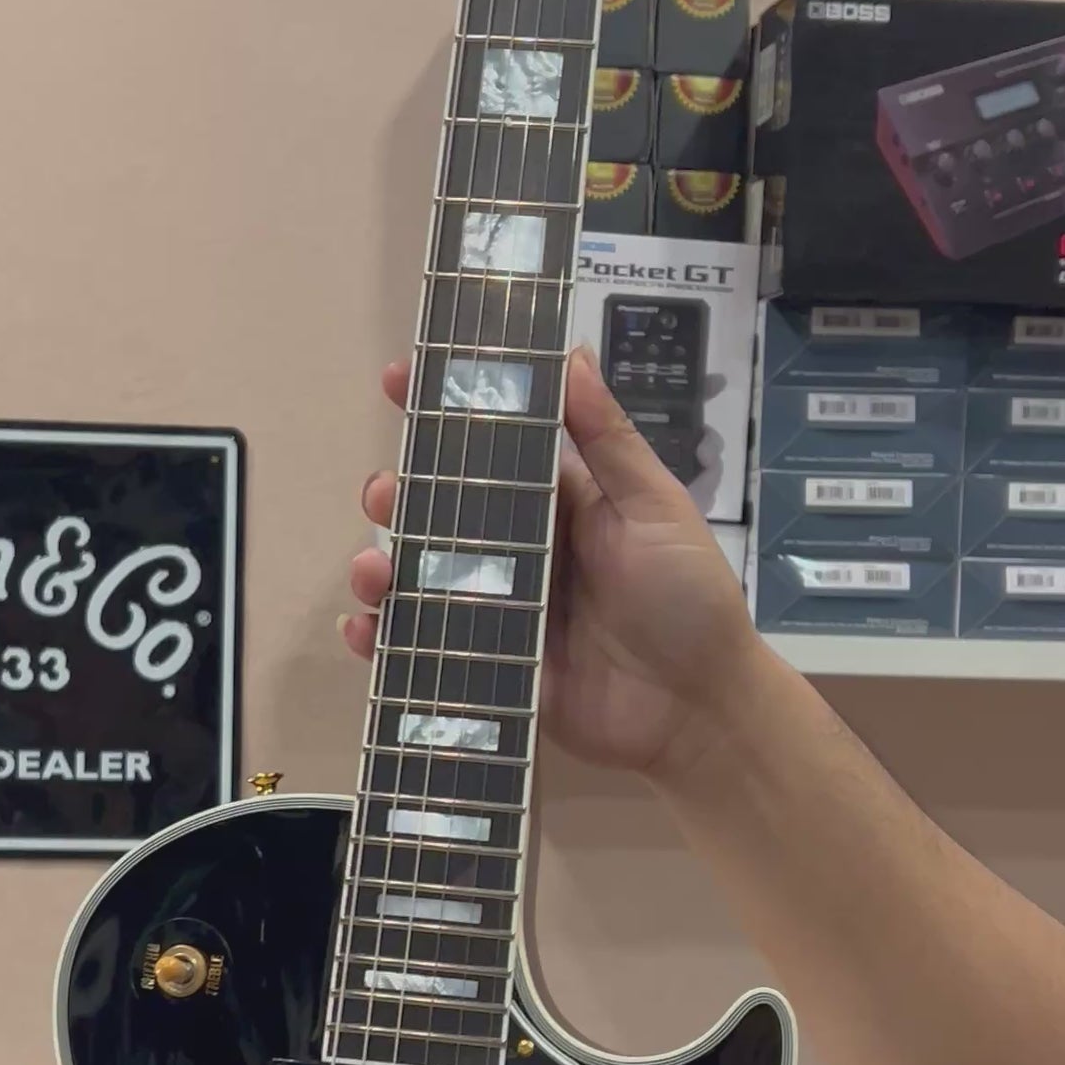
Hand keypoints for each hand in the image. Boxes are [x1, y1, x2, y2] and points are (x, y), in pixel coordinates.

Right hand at [345, 347, 759, 785]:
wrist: (699, 710)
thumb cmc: (688, 597)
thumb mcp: (655, 507)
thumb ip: (608, 438)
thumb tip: (571, 354)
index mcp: (561, 504)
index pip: (492, 449)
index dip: (445, 414)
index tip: (397, 379)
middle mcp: (521, 552)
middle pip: (440, 513)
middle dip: (398, 494)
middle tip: (383, 491)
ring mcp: (499, 612)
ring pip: (421, 577)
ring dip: (382, 565)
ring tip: (374, 567)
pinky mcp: (488, 668)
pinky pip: (424, 647)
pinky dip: (383, 638)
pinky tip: (365, 628)